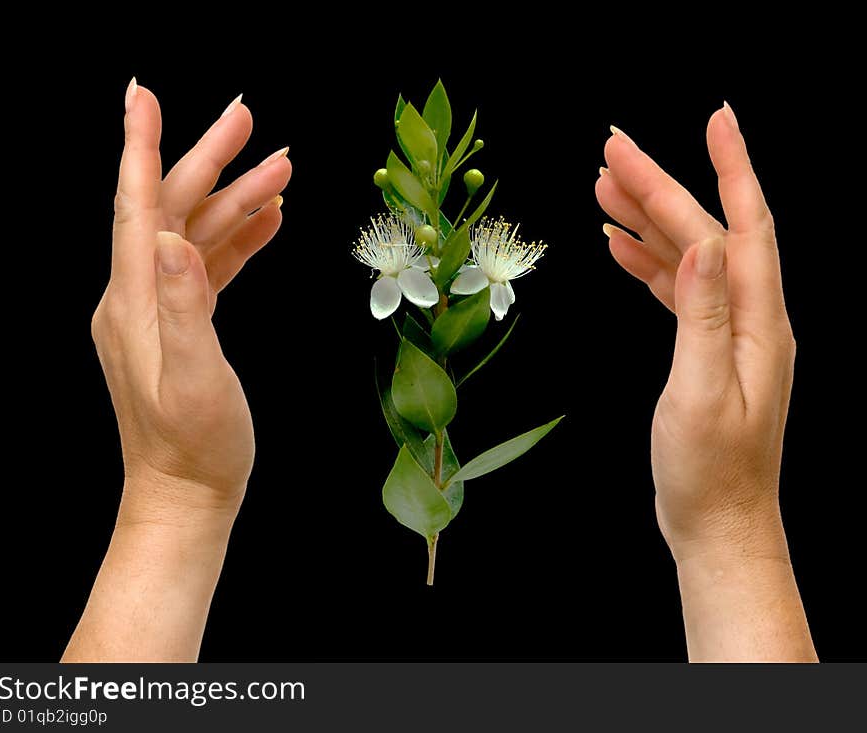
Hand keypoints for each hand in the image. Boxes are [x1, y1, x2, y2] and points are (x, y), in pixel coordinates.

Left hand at [91, 79, 291, 522]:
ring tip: (282, 170)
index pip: (136, 207)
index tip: (142, 93)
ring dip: (237, 200)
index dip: (141, 147)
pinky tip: (268, 223)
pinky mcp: (184, 325)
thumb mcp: (194, 379)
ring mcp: (160, 310)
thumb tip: (172, 238)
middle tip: (248, 119)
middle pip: (173, 209)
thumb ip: (184, 307)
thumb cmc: (195, 447)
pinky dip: (238, 239)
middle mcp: (140, 296)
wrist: (186, 494)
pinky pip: (209, 267)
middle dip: (210, 159)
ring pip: (197, 234)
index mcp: (136, 300)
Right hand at [596, 104, 793, 563]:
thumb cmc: (710, 472)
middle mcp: (748, 318)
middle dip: (663, 186)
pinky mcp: (704, 350)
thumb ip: (702, 317)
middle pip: (706, 232)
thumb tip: (702, 244)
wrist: (718, 524)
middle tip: (614, 151)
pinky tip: (619, 247)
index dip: (731, 169)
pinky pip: (676, 290)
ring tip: (603, 189)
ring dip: (647, 221)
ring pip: (686, 257)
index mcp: (757, 323)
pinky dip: (648, 264)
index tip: (714, 119)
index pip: (743, 227)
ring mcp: (726, 333)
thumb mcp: (702, 395)